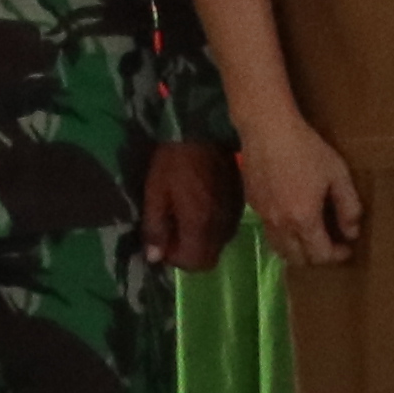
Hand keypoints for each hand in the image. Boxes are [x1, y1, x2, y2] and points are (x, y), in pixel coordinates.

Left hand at [141, 141, 240, 275]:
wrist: (202, 129)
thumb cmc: (173, 161)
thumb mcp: (155, 193)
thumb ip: (155, 228)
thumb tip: (154, 257)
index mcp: (200, 225)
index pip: (193, 263)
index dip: (174, 259)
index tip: (162, 241)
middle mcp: (221, 225)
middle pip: (209, 259)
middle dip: (189, 253)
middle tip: (172, 232)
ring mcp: (233, 214)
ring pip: (218, 244)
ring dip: (201, 240)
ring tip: (185, 218)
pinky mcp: (239, 201)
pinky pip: (226, 227)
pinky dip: (212, 227)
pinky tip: (201, 206)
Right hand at [236, 113, 361, 267]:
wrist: (267, 131)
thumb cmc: (307, 149)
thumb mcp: (337, 174)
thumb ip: (348, 206)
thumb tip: (352, 232)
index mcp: (304, 219)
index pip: (320, 255)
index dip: (337, 255)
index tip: (347, 247)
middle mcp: (281, 225)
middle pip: (298, 259)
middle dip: (317, 258)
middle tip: (331, 244)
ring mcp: (263, 217)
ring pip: (280, 250)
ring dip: (298, 251)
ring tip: (313, 237)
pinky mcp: (253, 207)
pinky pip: (270, 233)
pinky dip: (284, 237)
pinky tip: (293, 221)